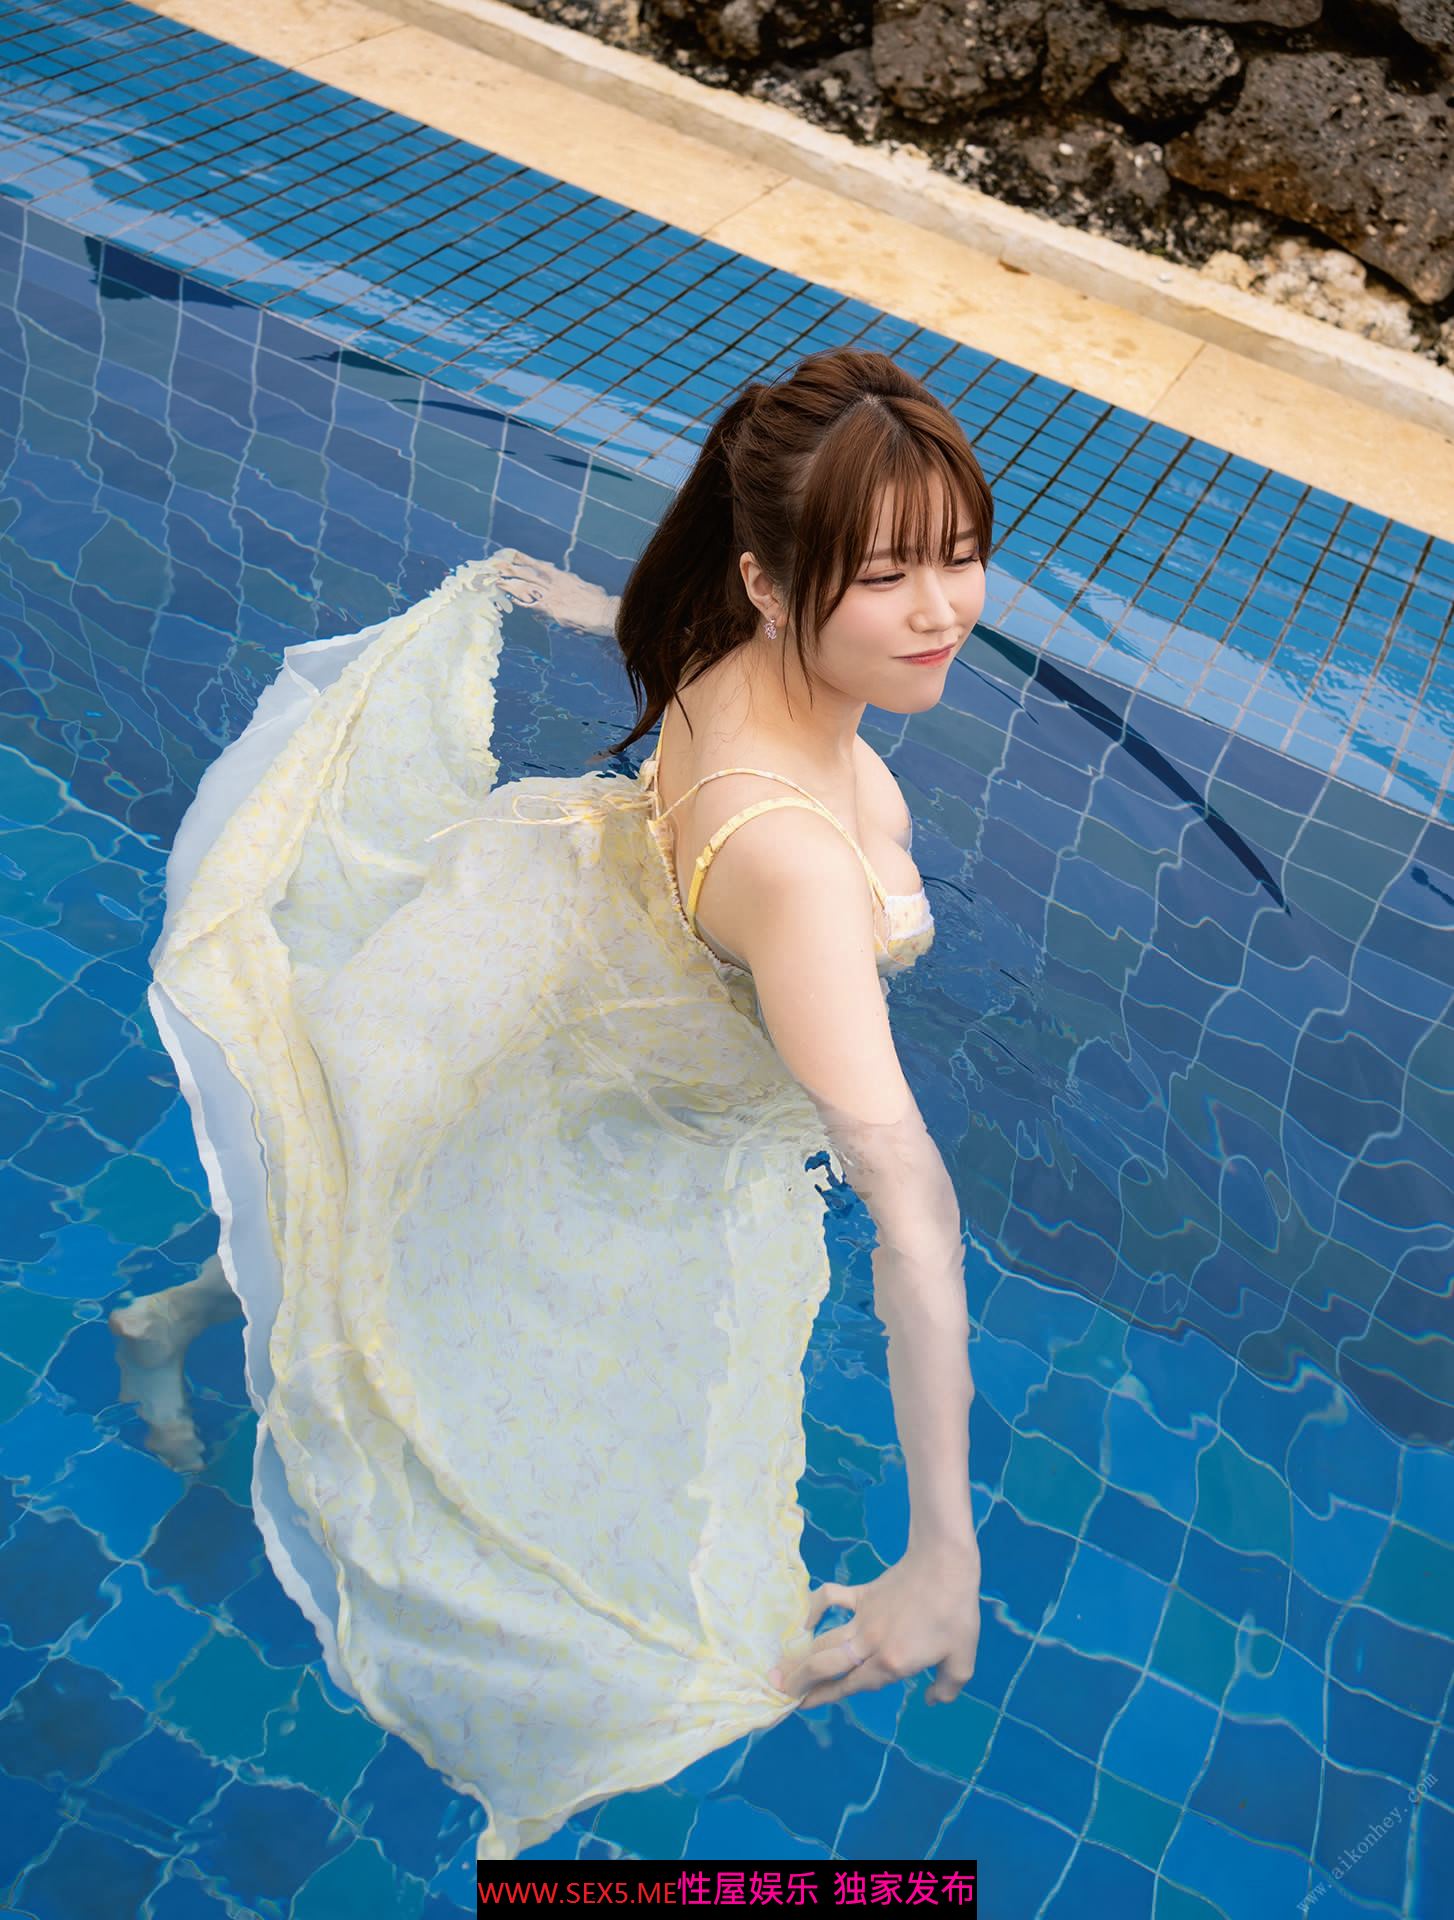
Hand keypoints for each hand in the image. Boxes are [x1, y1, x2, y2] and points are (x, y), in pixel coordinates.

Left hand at [494, 551, 615, 633]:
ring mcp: (553, 596)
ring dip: (511, 583)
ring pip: (527, 586)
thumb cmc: (599, 602)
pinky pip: (534, 605)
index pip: (538, 566)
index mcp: (563, 577)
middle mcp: (555, 584)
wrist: (606, 612)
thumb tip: (571, 584)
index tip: (510, 554)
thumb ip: (573, 585)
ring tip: (495, 579)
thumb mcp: (585, 588)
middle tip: (495, 563)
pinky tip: (511, 599)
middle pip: (528, 573)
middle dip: (511, 568)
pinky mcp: (554, 609)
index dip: (524, 559)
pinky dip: (522, 602)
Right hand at [769, 1541, 979, 1710]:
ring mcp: (863, 1617)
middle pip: (826, 1666)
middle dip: (801, 1680)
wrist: (945, 1564)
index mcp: (891, 1663)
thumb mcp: (962, 1660)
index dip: (824, 1697)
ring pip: (825, 1640)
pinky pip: (831, 1599)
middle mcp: (870, 1643)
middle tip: (780, 1689)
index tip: (802, 1705)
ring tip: (782, 1666)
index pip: (851, 1686)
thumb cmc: (955, 1614)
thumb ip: (947, 1688)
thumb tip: (931, 1701)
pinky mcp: (862, 1594)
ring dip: (802, 1653)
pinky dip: (815, 1607)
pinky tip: (806, 1620)